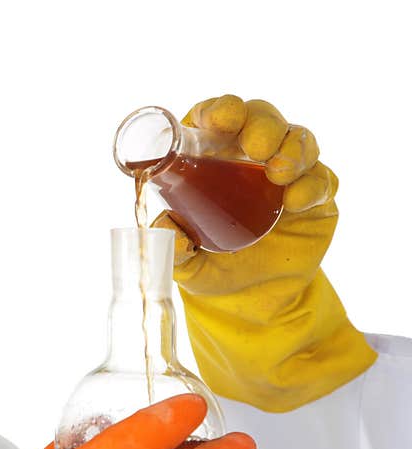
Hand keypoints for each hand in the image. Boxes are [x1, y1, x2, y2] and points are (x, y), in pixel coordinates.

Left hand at [153, 95, 375, 411]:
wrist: (248, 304)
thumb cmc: (209, 266)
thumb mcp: (182, 260)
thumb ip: (170, 244)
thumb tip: (162, 228)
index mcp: (210, 158)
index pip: (215, 118)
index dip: (219, 111)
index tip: (219, 120)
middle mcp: (248, 158)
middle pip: (261, 118)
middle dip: (261, 123)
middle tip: (256, 147)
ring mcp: (284, 174)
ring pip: (297, 139)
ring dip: (291, 149)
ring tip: (277, 174)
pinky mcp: (314, 198)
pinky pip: (321, 179)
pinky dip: (311, 184)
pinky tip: (294, 202)